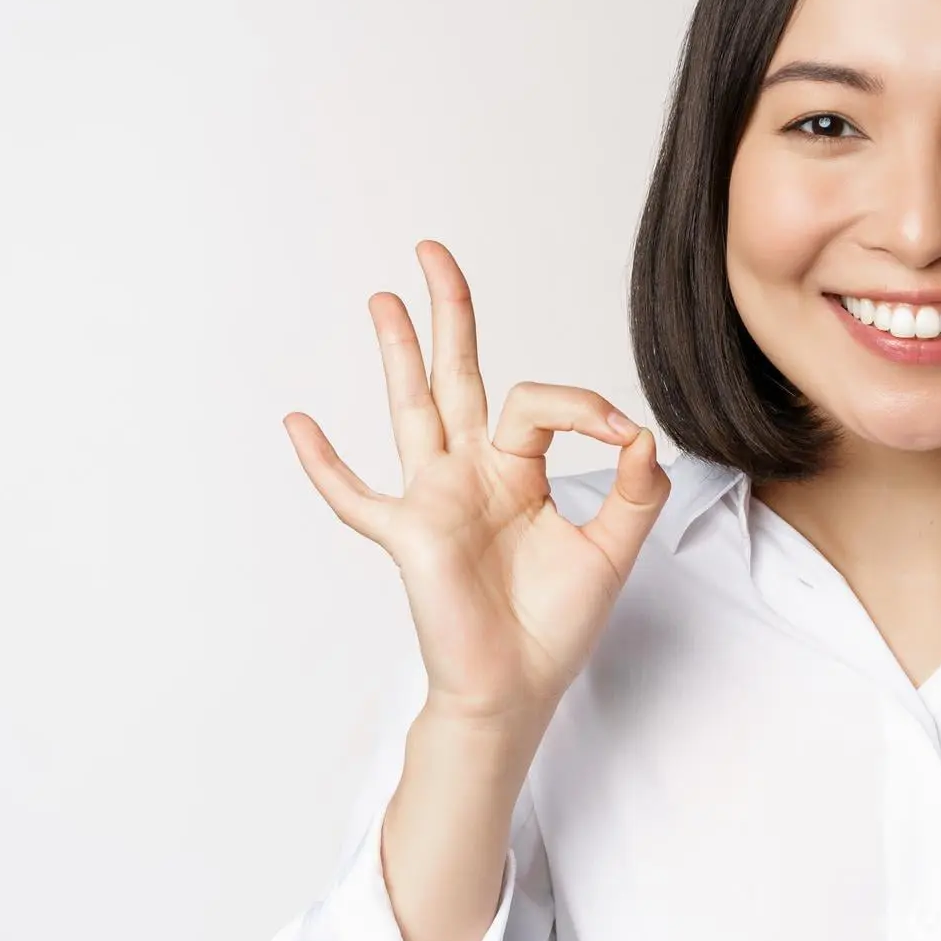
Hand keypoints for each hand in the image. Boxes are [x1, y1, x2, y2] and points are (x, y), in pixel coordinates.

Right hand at [283, 239, 670, 727]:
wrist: (518, 688)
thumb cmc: (557, 623)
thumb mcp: (613, 549)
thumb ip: (634, 491)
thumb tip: (642, 435)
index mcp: (519, 470)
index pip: (541, 405)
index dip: (585, 408)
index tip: (623, 436)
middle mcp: (472, 473)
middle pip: (457, 376)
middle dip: (450, 314)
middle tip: (434, 252)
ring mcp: (434, 499)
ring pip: (412, 410)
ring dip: (398, 354)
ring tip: (384, 299)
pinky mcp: (407, 536)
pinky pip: (355, 496)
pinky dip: (326, 464)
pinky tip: (298, 422)